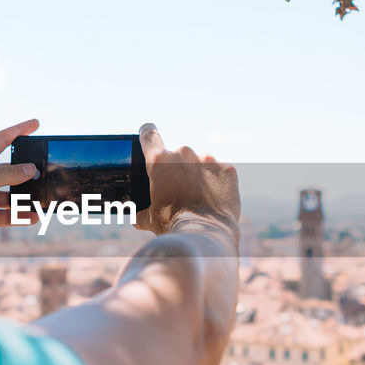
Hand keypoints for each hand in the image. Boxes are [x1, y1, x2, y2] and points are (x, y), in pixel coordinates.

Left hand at [0, 119, 40, 249]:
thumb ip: (9, 174)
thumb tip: (31, 169)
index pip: (0, 140)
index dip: (18, 131)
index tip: (35, 124)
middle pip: (7, 170)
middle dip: (25, 172)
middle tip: (45, 170)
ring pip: (9, 195)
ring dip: (24, 198)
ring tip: (41, 197)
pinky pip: (5, 214)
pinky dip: (18, 216)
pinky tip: (32, 216)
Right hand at [135, 123, 240, 240]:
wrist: (204, 234)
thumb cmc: (173, 225)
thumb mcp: (151, 219)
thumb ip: (142, 213)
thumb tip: (136, 218)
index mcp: (159, 161)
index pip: (149, 136)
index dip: (147, 133)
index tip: (148, 131)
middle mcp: (183, 153)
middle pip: (178, 155)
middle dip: (178, 169)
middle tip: (181, 190)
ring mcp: (207, 159)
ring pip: (200, 162)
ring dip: (199, 174)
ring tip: (199, 198)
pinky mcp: (227, 169)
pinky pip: (220, 172)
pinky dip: (217, 182)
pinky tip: (215, 198)